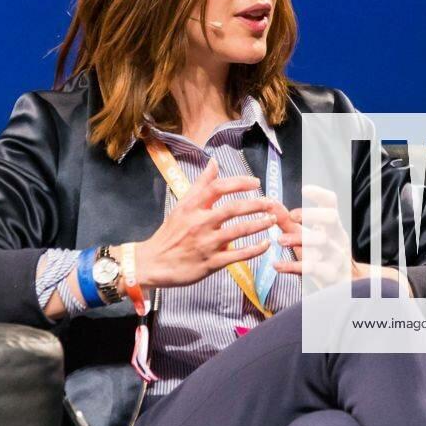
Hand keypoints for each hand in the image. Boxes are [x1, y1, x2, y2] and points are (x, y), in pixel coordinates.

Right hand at [134, 158, 274, 288]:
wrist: (153, 263)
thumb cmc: (170, 233)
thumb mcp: (182, 205)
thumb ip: (200, 184)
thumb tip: (214, 162)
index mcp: (192, 207)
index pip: (218, 188)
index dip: (240, 182)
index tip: (256, 182)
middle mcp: (200, 223)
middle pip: (233, 209)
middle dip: (256, 204)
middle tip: (272, 202)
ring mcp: (206, 243)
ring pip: (239, 231)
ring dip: (259, 224)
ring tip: (272, 220)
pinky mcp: (211, 263)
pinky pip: (238, 255)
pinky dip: (255, 249)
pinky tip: (266, 244)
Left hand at [271, 185, 413, 295]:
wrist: (344, 287)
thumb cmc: (321, 257)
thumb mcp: (306, 237)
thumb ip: (288, 221)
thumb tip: (269, 202)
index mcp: (332, 225)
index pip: (331, 203)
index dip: (320, 193)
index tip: (304, 189)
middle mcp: (337, 238)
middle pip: (331, 218)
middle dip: (311, 214)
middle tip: (291, 216)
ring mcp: (336, 256)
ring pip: (322, 242)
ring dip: (299, 239)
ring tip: (279, 240)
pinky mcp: (330, 275)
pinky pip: (314, 268)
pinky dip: (293, 266)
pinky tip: (276, 265)